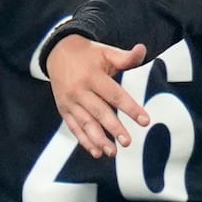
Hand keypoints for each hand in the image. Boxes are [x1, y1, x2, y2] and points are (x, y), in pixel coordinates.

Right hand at [45, 35, 150, 156]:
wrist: (56, 53)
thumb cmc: (88, 54)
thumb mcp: (106, 52)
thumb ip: (126, 57)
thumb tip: (143, 50)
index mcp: (92, 77)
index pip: (114, 95)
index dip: (130, 108)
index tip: (144, 120)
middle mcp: (79, 91)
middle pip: (99, 112)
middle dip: (113, 128)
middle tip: (127, 142)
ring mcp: (69, 102)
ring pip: (85, 123)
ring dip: (98, 139)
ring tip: (112, 152)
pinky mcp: (63, 110)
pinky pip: (74, 127)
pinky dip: (84, 141)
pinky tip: (96, 152)